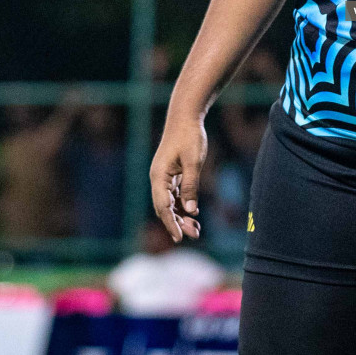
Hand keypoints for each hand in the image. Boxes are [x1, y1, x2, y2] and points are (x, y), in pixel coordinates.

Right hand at [150, 115, 207, 242]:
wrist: (185, 117)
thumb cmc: (189, 136)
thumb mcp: (193, 161)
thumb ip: (191, 186)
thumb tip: (191, 211)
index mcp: (159, 177)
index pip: (163, 207)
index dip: (171, 223)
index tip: (180, 237)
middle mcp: (158, 179)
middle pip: (165, 208)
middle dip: (178, 223)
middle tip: (195, 235)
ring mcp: (164, 177)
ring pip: (170, 203)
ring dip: (181, 216)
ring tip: (196, 229)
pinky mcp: (172, 174)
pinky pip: (175, 195)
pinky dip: (183, 205)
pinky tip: (193, 214)